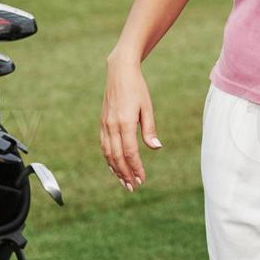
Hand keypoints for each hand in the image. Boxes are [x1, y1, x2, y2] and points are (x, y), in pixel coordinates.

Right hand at [101, 56, 161, 191]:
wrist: (119, 72)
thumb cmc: (137, 89)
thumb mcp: (147, 107)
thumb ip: (149, 129)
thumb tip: (156, 148)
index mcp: (125, 122)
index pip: (130, 152)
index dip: (136, 167)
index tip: (142, 179)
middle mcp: (112, 126)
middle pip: (117, 157)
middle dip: (125, 174)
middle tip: (134, 187)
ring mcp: (105, 125)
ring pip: (108, 154)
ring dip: (116, 170)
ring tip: (124, 182)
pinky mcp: (102, 123)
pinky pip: (104, 146)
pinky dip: (108, 159)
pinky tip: (114, 167)